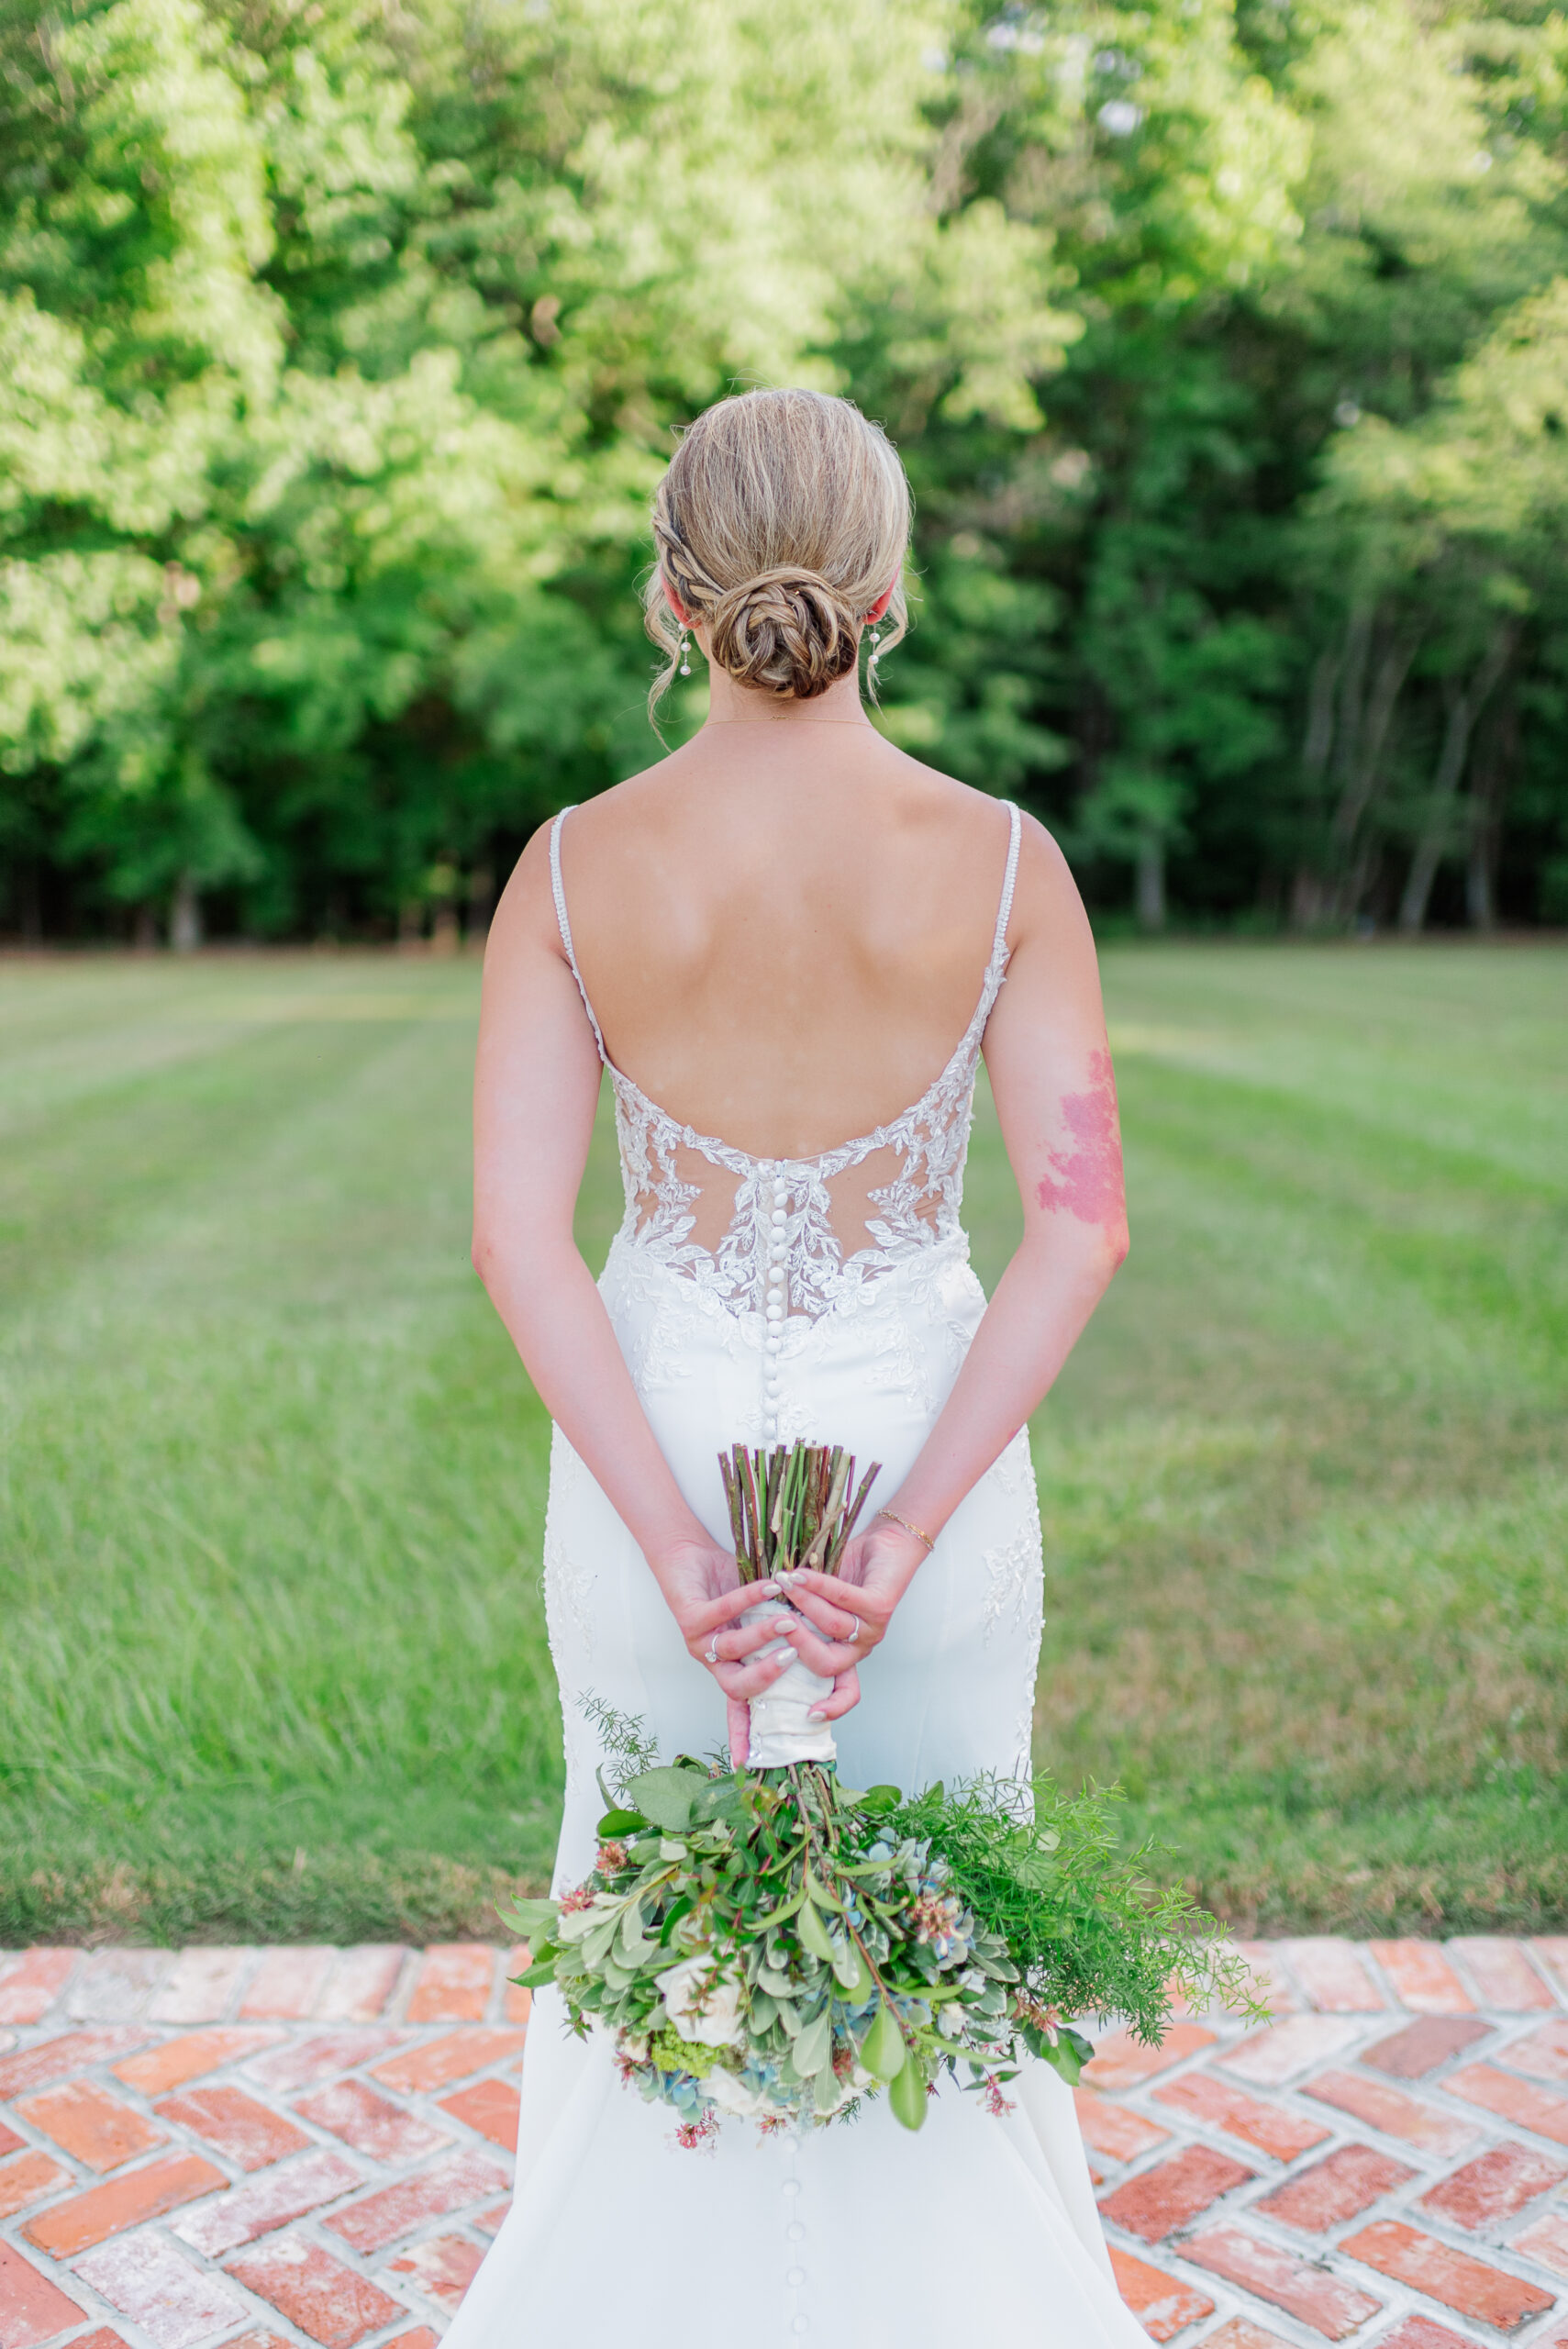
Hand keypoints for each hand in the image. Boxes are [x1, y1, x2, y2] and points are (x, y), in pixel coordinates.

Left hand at [650, 1537, 800, 1764]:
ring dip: (763, 1635)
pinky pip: (723, 1612)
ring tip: (787, 1619)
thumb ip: (785, 1637)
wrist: (687, 1558)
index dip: (747, 1736)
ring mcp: (700, 1642)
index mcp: (732, 1669)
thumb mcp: (762, 1618)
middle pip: (738, 1689)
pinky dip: (750, 1600)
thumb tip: (827, 1647)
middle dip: (768, 1677)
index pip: (742, 1710)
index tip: (751, 1763)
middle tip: (793, 1657)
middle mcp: (715, 1663)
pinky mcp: (689, 1615)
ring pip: (732, 1651)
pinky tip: (770, 1587)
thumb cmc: (727, 1588)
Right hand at [771, 1514, 932, 1720]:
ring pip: (831, 1626)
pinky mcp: (881, 1605)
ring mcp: (873, 1628)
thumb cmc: (847, 1572)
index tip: (808, 1715)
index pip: (845, 1694)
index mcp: (844, 1652)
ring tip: (782, 1583)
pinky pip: (843, 1599)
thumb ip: (793, 1618)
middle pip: (825, 1664)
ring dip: (803, 1603)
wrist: (888, 1544)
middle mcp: (859, 1647)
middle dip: (796, 1644)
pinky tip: (799, 1574)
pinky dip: (817, 1586)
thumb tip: (751, 1625)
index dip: (831, 1708)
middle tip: (775, 1620)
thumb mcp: (814, 1602)